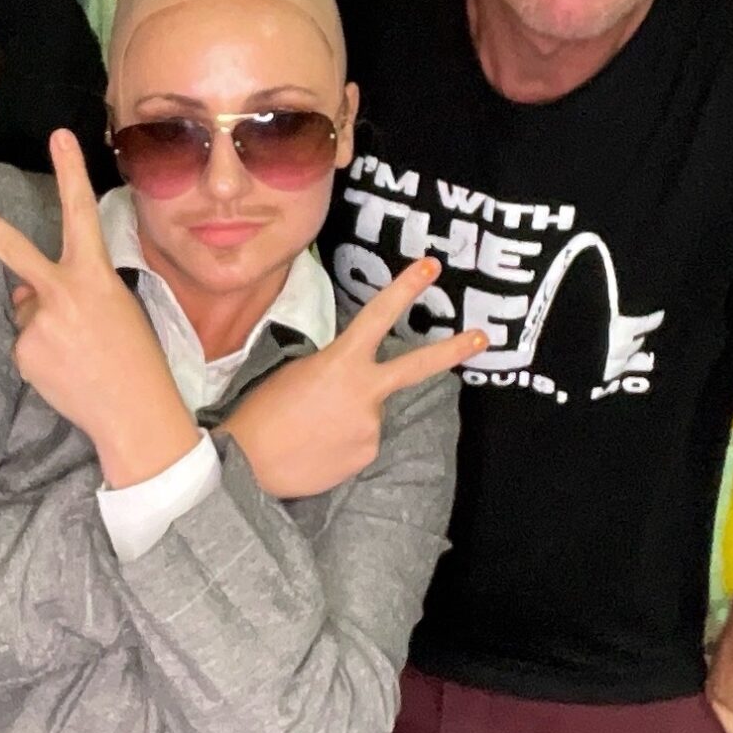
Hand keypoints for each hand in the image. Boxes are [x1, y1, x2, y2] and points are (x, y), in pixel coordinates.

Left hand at [0, 130, 199, 486]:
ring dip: (44, 325)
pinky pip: (25, 342)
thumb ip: (70, 289)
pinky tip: (67, 369)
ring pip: (27, 311)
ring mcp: (38, 323)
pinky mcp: (24, 352)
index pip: (81, 213)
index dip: (70, 172)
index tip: (58, 136)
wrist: (135, 414)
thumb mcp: (115, 309)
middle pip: (12, 249)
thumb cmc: (136, 359)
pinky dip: (41, 353)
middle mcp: (63, 292)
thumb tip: (24, 292)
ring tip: (79, 352)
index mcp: (96, 275)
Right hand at [218, 259, 488, 498]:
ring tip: (311, 430)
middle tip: (483, 337)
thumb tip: (354, 379)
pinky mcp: (366, 455)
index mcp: (341, 362)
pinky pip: (361, 441)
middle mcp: (365, 393)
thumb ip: (336, 368)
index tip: (432, 268)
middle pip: (417, 366)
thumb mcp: (297, 372)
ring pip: (370, 414)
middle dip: (453, 350)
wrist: (249, 465)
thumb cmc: (262, 412)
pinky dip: (343, 442)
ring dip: (349, 417)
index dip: (406, 288)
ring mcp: (370, 427)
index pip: (378, 316)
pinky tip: (317, 447)